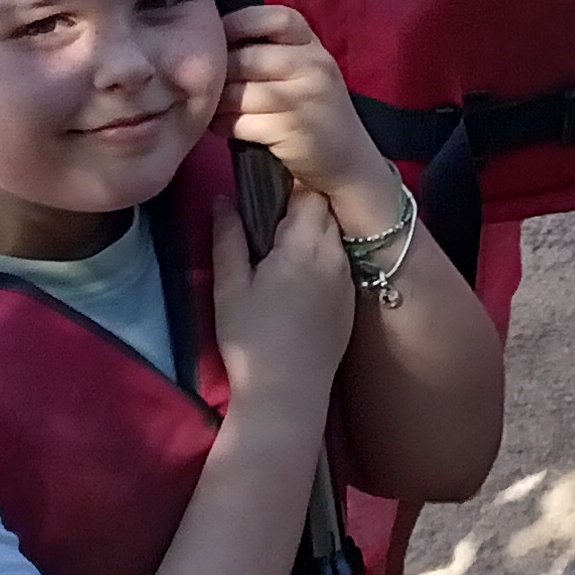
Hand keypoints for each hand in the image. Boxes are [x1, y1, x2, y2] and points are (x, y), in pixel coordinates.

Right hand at [210, 171, 358, 422]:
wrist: (288, 395)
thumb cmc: (251, 340)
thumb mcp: (229, 288)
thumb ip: (228, 238)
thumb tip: (224, 198)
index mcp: (305, 244)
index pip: (309, 191)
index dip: (291, 180)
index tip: (267, 179)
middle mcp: (335, 254)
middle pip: (326, 209)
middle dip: (303, 201)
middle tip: (270, 207)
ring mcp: (347, 277)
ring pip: (336, 234)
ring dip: (315, 227)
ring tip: (283, 235)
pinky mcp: (351, 299)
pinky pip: (342, 260)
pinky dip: (324, 252)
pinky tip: (300, 269)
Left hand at [223, 3, 405, 233]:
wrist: (348, 161)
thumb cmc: (314, 112)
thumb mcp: (305, 72)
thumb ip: (272, 53)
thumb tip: (214, 46)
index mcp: (313, 45)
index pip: (274, 18)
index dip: (239, 24)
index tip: (218, 41)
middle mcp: (314, 65)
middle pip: (245, 58)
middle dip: (218, 75)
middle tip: (206, 88)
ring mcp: (305, 98)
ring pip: (238, 92)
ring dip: (218, 104)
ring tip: (215, 110)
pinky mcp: (292, 129)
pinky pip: (240, 122)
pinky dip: (224, 127)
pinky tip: (226, 129)